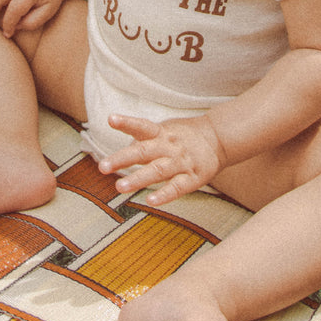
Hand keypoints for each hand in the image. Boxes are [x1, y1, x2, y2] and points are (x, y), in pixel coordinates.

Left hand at [99, 113, 226, 205]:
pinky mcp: (192, 178)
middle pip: (143, 151)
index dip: (126, 122)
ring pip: (157, 171)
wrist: (217, 139)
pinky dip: (164, 195)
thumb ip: (143, 140)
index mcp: (161, 133)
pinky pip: (176, 187)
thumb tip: (123, 151)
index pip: (142, 126)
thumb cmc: (183, 136)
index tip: (111, 119)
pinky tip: (150, 201)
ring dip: (138, 179)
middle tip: (102, 167)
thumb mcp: (164, 130)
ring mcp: (180, 162)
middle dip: (122, 159)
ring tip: (119, 188)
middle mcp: (169, 146)